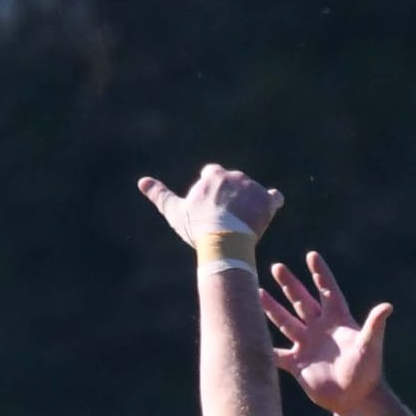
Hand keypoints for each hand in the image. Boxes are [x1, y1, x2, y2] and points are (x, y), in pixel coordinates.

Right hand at [138, 162, 282, 248]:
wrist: (223, 241)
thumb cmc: (198, 227)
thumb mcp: (175, 211)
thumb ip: (160, 194)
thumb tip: (141, 181)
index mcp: (213, 174)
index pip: (213, 175)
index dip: (211, 191)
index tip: (210, 207)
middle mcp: (234, 175)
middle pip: (234, 183)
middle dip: (230, 196)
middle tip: (226, 219)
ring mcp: (252, 187)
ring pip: (252, 191)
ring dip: (249, 202)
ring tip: (242, 223)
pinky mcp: (267, 201)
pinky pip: (274, 198)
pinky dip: (272, 203)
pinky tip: (268, 212)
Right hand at [258, 251, 392, 415]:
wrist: (354, 399)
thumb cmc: (366, 372)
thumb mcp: (369, 346)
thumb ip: (374, 325)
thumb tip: (387, 306)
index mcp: (337, 320)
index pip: (327, 291)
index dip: (320, 274)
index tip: (311, 255)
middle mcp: (320, 329)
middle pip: (301, 301)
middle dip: (289, 284)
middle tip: (276, 267)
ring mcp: (307, 346)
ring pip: (285, 322)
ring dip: (271, 308)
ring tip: (257, 292)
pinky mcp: (297, 365)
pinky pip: (277, 354)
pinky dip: (264, 347)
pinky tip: (249, 337)